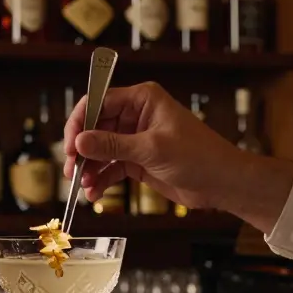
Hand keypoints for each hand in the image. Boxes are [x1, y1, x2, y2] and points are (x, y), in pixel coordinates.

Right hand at [63, 82, 292, 230]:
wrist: (222, 183)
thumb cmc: (198, 156)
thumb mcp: (151, 149)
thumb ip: (113, 145)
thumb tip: (79, 142)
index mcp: (142, 99)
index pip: (99, 102)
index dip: (80, 122)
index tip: (70, 145)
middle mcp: (136, 115)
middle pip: (95, 127)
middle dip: (81, 150)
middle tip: (71, 170)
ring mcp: (136, 138)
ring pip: (101, 150)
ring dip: (89, 167)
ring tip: (81, 185)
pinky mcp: (138, 160)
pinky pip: (111, 167)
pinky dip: (101, 179)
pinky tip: (94, 192)